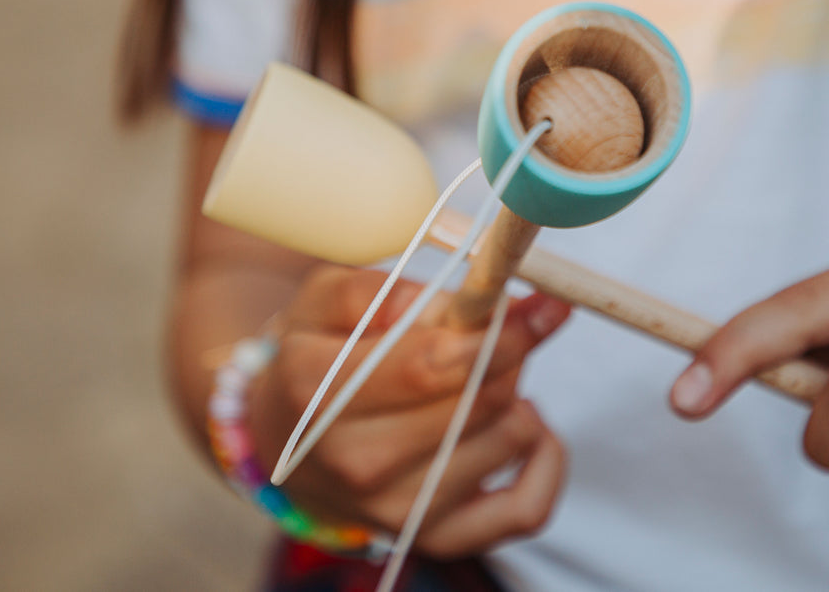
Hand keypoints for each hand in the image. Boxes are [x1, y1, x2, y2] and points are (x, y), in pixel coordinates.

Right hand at [249, 264, 571, 556]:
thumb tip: (466, 302)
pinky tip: (524, 422)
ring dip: (516, 393)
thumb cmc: (313, 358)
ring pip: (509, 438)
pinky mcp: (436, 539)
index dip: (498, 331)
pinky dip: (546, 460)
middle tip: (504, 326)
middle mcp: (355, 461)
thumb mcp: (324, 299)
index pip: (431, 364)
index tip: (539, 304)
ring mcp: (397, 510)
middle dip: (510, 352)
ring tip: (482, 375)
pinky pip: (527, 508)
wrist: (282, 439)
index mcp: (318, 390)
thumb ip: (388, 290)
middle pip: (478, 401)